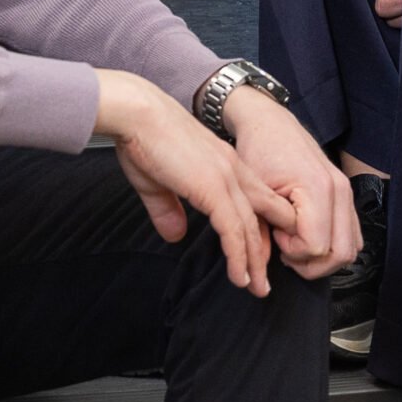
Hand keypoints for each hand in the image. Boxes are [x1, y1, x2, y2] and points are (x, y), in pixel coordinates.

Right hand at [97, 70, 298, 296]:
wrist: (137, 114)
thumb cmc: (142, 139)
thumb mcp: (157, 182)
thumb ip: (169, 209)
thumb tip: (175, 234)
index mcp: (224, 164)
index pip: (251, 204)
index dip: (255, 232)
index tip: (255, 257)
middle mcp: (232, 170)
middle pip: (260, 218)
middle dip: (263, 252)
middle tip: (264, 281)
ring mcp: (226, 178)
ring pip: (250, 228)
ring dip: (254, 261)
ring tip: (256, 287)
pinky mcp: (214, 187)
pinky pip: (233, 229)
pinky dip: (239, 255)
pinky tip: (240, 275)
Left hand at [221, 85, 358, 277]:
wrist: (269, 123)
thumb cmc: (258, 151)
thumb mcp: (254, 190)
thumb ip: (268, 226)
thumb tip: (278, 254)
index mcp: (318, 188)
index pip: (316, 247)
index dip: (292, 250)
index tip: (275, 233)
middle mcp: (340, 191)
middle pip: (341, 254)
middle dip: (310, 262)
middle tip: (285, 247)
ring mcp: (346, 193)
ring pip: (350, 250)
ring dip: (322, 258)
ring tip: (294, 242)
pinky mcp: (346, 196)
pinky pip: (352, 236)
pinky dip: (332, 246)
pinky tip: (307, 235)